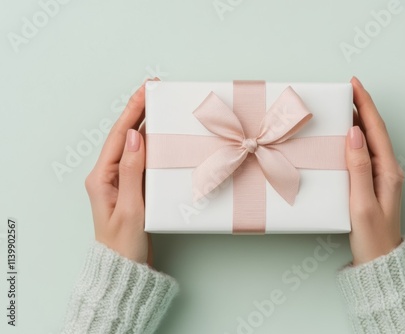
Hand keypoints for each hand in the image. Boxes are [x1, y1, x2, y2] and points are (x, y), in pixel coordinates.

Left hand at [84, 80, 154, 265]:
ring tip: (158, 105)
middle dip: (138, 110)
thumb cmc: (124, 244)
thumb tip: (135, 137)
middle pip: (124, 136)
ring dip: (145, 123)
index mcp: (102, 177)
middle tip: (153, 89)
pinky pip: (142, 159)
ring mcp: (121, 181)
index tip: (145, 91)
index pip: (119, 137)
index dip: (132, 111)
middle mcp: (109, 175)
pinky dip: (152, 144)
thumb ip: (132, 172)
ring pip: (134, 145)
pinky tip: (161, 134)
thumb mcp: (129, 208)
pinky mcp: (133, 188)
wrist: (125, 268)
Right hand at [346, 77, 403, 265]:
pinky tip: (341, 138)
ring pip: (367, 141)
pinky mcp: (369, 183)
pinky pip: (361, 154)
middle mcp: (386, 169)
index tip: (354, 84)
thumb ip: (358, 168)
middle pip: (373, 131)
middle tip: (344, 90)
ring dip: (356, 121)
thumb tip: (354, 134)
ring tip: (341, 107)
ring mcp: (378, 176)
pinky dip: (351, 140)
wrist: (378, 260)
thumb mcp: (362, 203)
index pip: (376, 130)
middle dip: (360, 107)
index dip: (365, 105)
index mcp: (387, 170)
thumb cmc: (372, 236)